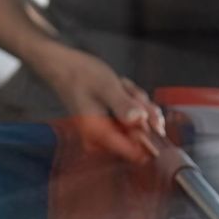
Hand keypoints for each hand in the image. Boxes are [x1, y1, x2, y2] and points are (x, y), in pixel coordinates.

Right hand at [32, 44, 161, 162]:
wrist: (64, 67)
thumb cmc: (81, 75)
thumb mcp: (106, 87)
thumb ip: (122, 104)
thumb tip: (138, 119)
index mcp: (98, 133)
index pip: (132, 151)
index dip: (148, 137)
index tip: (153, 121)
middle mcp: (101, 138)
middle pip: (138, 135)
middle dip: (141, 110)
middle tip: (129, 91)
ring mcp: (106, 131)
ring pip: (137, 122)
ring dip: (136, 101)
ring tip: (121, 85)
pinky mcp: (109, 123)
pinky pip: (131, 117)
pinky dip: (131, 100)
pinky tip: (121, 87)